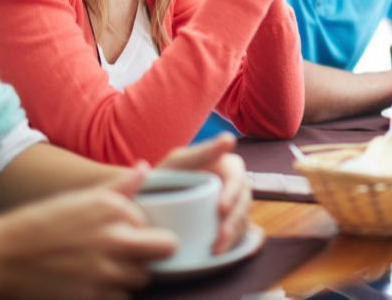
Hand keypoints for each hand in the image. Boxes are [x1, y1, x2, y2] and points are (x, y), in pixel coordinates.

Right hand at [0, 168, 175, 298]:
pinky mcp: (93, 298)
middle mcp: (116, 237)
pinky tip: (93, 285)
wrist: (1, 257)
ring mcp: (106, 270)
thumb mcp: (81, 197)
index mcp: (116, 209)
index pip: (157, 223)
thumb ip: (119, 186)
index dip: (146, 232)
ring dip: (130, 277)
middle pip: (165, 249)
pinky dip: (111, 295)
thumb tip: (144, 169)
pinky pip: (120, 299)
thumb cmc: (41, 223)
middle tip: (133, 256)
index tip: (129, 235)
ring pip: (143, 279)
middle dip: (153, 254)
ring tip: (105, 270)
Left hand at [158, 134, 250, 254]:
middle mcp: (232, 186)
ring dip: (235, 235)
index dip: (233, 193)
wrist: (146, 208)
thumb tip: (229, 138)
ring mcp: (231, 207)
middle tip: (221, 236)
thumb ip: (200, 152)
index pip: (238, 176)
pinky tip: (225, 254)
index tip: (220, 209)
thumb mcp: (177, 163)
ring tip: (218, 250)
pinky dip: (237, 244)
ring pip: (244, 219)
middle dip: (235, 220)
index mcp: (224, 166)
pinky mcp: (227, 226)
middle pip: (245, 201)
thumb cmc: (163, 179)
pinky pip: (241, 235)